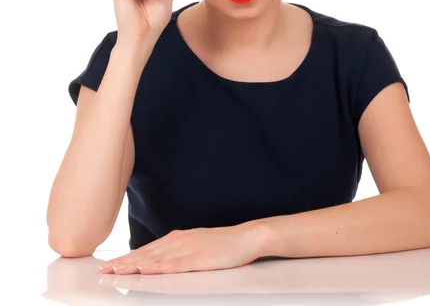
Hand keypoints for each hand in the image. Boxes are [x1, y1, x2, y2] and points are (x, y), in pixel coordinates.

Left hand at [98, 225, 268, 274]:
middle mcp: (179, 241)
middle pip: (146, 253)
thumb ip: (179, 251)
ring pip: (155, 258)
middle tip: (104, 270)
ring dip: (134, 265)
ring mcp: (188, 249)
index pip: (148, 249)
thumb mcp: (197, 245)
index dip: (128, 258)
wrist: (246, 237)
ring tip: (117, 271)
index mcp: (178, 238)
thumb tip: (162, 259)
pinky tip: (146, 268)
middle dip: (124, 262)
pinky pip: (174, 264)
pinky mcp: (198, 259)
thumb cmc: (224, 244)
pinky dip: (157, 266)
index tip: (111, 264)